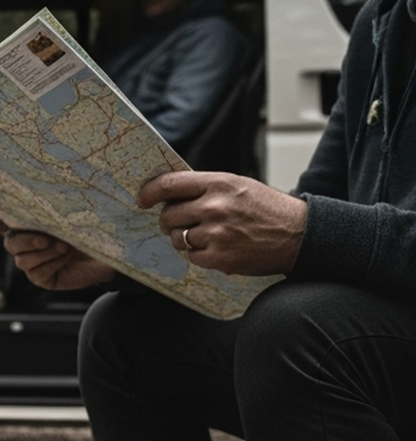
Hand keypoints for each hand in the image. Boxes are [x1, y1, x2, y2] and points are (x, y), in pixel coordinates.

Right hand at [0, 215, 116, 288]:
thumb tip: (33, 206)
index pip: (3, 222)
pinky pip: (36, 273)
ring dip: (44, 253)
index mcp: (30, 223)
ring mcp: (32, 261)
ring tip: (67, 247)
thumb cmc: (93, 226)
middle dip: (26, 240)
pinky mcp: (41, 277)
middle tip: (46, 239)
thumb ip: (52, 212)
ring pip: (22, 260)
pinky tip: (67, 258)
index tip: (0, 223)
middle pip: (10, 243)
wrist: (112, 251)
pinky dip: (52, 264)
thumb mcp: (73, 215)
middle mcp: (27, 242)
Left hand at [137, 171, 306, 275]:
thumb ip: (204, 188)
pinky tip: (218, 247)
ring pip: (177, 237)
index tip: (142, 199)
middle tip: (180, 223)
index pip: (170, 184)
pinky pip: (191, 256)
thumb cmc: (267, 208)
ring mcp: (216, 233)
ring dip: (185, 239)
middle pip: (168, 215)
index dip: (150, 193)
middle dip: (169, 221)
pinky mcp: (219, 257)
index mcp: (219, 183)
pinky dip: (200, 255)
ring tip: (208, 235)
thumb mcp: (238, 186)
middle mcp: (215, 206)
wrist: (299, 234)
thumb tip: (167, 193)